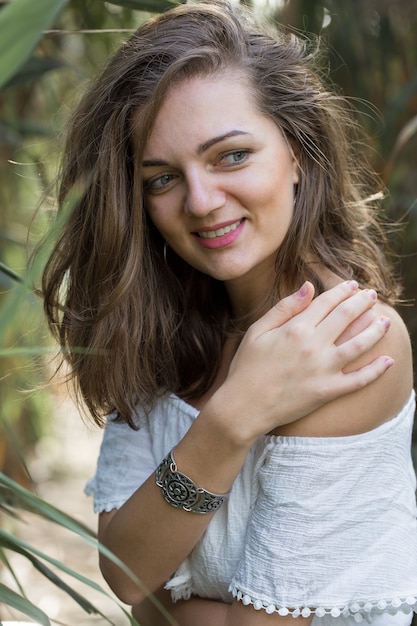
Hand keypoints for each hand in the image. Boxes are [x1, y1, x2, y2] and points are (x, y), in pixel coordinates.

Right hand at [219, 280, 391, 439]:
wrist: (244, 407)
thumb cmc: (246, 367)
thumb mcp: (258, 330)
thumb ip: (284, 307)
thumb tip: (308, 287)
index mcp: (296, 328)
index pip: (327, 302)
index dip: (342, 291)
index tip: (352, 285)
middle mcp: (314, 346)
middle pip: (346, 317)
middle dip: (363, 303)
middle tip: (373, 296)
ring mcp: (323, 369)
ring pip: (359, 344)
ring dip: (376, 330)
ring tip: (385, 321)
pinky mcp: (328, 391)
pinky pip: (359, 380)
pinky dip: (376, 371)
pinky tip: (388, 361)